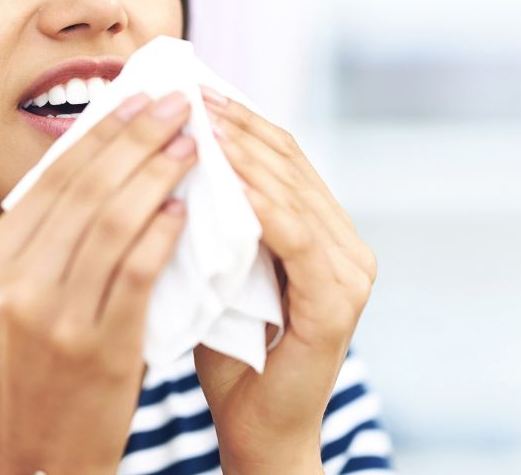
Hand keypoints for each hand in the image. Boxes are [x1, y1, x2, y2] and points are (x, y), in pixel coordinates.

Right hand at [0, 91, 197, 474]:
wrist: (39, 460)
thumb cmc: (39, 374)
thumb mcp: (14, 304)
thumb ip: (43, 243)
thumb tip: (99, 164)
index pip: (51, 180)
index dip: (100, 133)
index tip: (137, 98)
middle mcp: (13, 285)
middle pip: (84, 189)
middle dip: (136, 137)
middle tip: (178, 104)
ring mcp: (53, 318)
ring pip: (112, 221)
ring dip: (158, 174)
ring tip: (193, 145)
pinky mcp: (99, 348)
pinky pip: (136, 272)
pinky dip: (162, 233)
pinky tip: (186, 209)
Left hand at [193, 85, 377, 472]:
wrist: (256, 431)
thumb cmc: (230, 353)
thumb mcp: (219, 268)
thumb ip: (214, 219)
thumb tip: (171, 154)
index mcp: (322, 232)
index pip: (283, 157)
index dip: (241, 120)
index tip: (196, 89)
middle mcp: (346, 245)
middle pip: (291, 164)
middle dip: (239, 125)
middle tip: (193, 93)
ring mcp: (349, 273)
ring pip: (294, 192)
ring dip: (245, 154)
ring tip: (201, 123)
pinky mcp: (337, 303)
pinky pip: (296, 239)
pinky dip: (261, 205)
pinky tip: (226, 178)